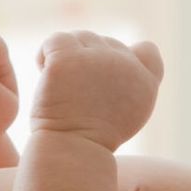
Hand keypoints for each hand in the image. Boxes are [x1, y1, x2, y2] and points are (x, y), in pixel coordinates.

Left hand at [31, 31, 162, 150]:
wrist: (72, 152)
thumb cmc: (93, 140)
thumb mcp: (126, 114)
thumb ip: (131, 84)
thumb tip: (130, 51)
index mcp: (144, 82)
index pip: (146, 51)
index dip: (124, 58)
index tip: (104, 81)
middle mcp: (125, 65)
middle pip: (102, 43)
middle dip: (85, 61)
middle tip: (74, 93)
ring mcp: (97, 58)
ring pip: (79, 38)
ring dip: (65, 57)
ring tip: (58, 85)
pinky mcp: (68, 58)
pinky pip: (55, 40)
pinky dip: (45, 55)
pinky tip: (44, 74)